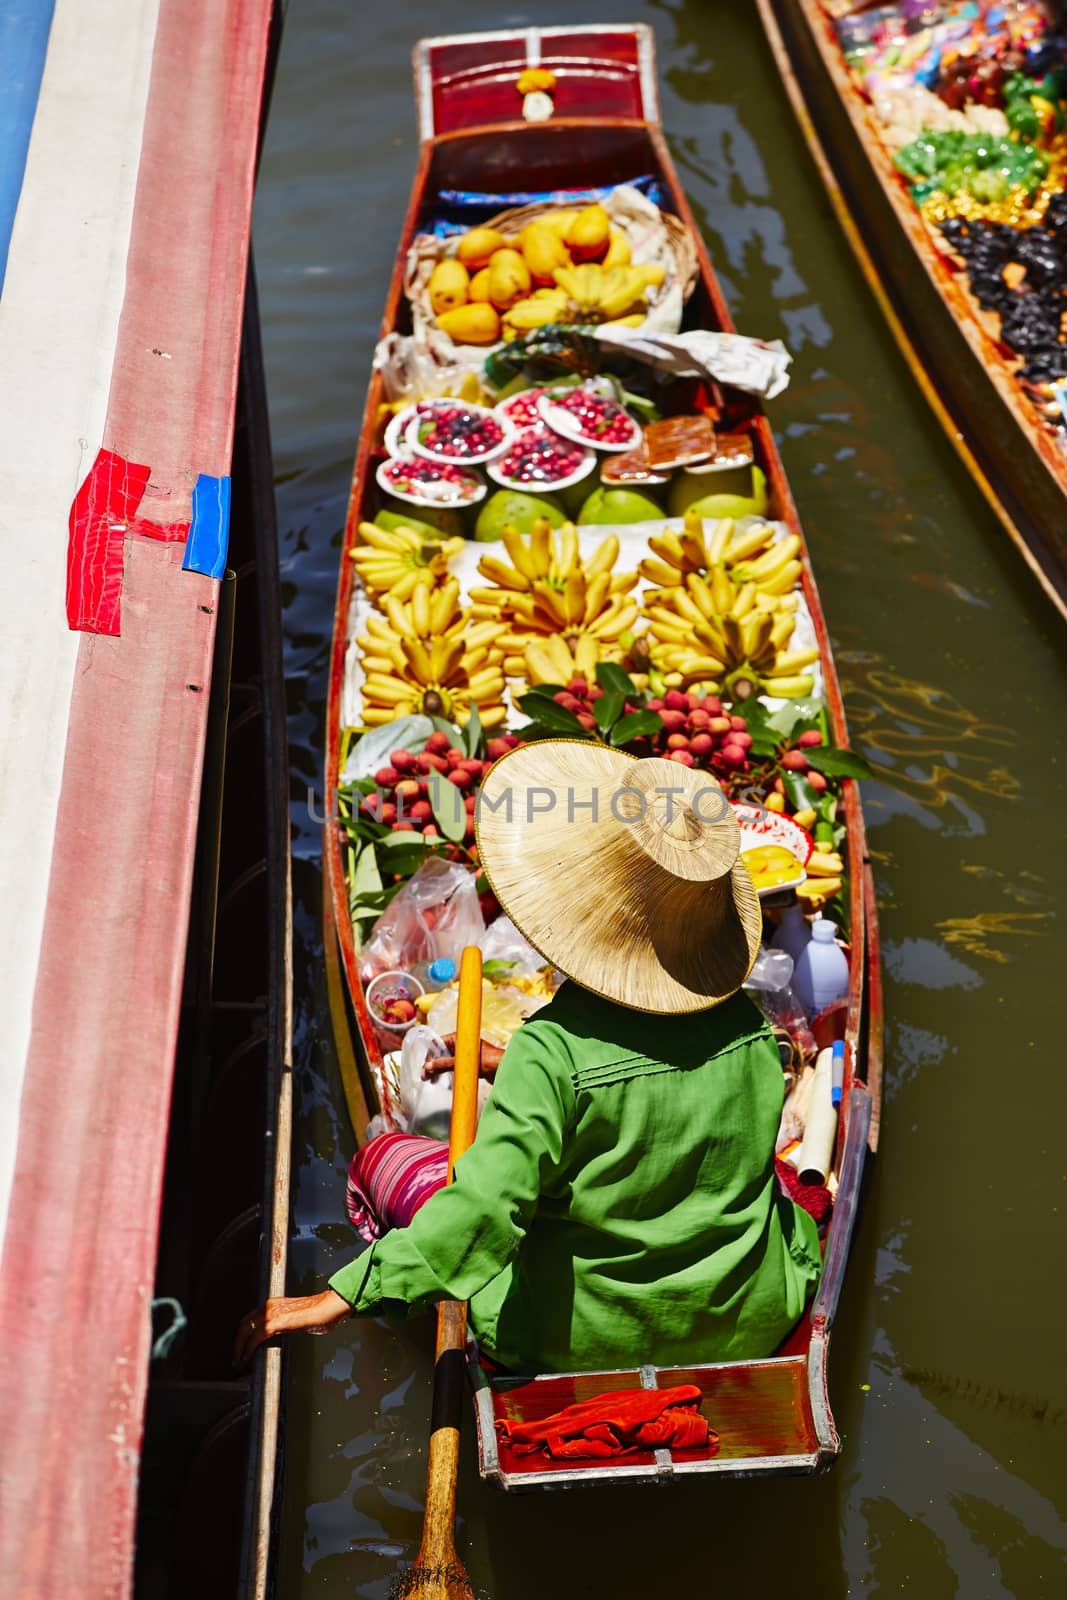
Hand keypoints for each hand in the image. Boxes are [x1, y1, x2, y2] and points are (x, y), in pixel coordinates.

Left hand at [233, 1288, 351, 1366]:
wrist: (329, 1307)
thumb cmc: (320, 1313)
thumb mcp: (297, 1320)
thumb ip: (287, 1325)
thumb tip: (283, 1335)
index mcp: (274, 1304)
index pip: (251, 1318)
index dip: (244, 1333)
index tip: (241, 1347)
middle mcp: (269, 1305)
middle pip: (244, 1323)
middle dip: (237, 1341)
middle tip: (236, 1357)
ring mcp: (271, 1312)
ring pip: (246, 1329)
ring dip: (239, 1346)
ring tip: (238, 1361)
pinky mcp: (275, 1322)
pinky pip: (255, 1337)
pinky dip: (247, 1348)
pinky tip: (246, 1358)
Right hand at [422, 1036, 504, 1080]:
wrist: (506, 1069)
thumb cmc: (490, 1061)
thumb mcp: (464, 1063)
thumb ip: (445, 1064)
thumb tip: (428, 1067)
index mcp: (460, 1038)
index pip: (438, 1042)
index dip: (429, 1053)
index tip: (424, 1066)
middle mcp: (461, 1044)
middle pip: (440, 1052)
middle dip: (432, 1063)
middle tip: (425, 1076)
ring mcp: (465, 1055)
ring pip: (446, 1060)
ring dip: (438, 1069)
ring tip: (430, 1079)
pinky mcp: (469, 1065)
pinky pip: (453, 1067)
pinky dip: (446, 1072)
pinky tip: (441, 1080)